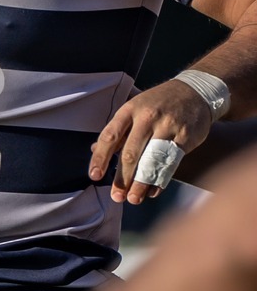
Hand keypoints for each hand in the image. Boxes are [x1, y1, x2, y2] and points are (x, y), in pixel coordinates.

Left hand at [90, 78, 214, 204]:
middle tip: (116, 197)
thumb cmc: (158, 104)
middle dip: (122, 178)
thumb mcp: (134, 109)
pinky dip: (161, 179)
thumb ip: (117, 131)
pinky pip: (171, 162)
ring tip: (133, 199)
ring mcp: (168, 126)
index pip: (109, 136)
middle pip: (130, 153)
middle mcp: (147, 117)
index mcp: (129, 110)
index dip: (100, 158)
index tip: (95, 176)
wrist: (196, 91)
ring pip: (151, 160)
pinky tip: (153, 191)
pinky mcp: (186, 135)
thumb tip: (94, 151)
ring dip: (141, 183)